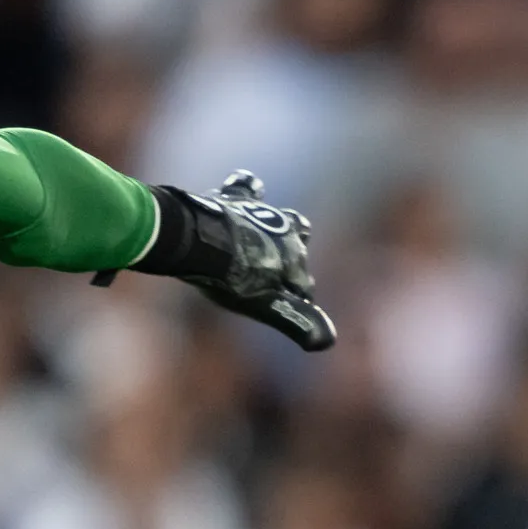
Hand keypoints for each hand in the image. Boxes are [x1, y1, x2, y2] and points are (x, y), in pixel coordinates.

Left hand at [150, 172, 337, 353]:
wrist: (199, 241)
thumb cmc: (232, 278)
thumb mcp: (266, 305)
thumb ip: (297, 321)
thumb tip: (328, 342)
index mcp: (295, 259)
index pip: (303, 284)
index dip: (296, 298)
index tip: (287, 308)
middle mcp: (285, 232)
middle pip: (300, 244)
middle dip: (295, 256)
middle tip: (278, 269)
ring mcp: (261, 213)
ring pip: (282, 217)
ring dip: (278, 227)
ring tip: (268, 239)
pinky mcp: (236, 198)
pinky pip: (247, 187)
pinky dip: (250, 188)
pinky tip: (252, 186)